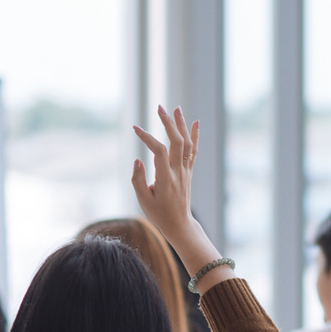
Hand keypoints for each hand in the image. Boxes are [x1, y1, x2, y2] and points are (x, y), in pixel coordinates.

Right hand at [132, 106, 231, 289]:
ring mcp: (185, 171)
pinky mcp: (188, 172)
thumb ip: (138, 179)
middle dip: (168, 123)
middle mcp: (178, 172)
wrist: (179, 224)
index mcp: (166, 178)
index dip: (147, 137)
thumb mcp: (143, 200)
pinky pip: (193, 151)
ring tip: (176, 108)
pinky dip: (195, 136)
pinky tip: (195, 122)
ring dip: (182, 125)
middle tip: (159, 107)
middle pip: (177, 142)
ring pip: (187, 144)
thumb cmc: (158, 213)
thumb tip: (137, 159)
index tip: (135, 128)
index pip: (158, 150)